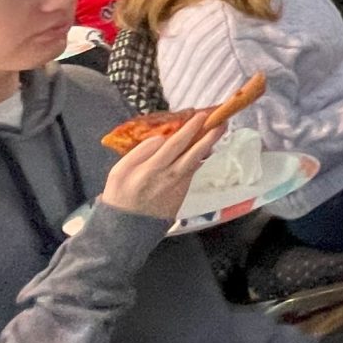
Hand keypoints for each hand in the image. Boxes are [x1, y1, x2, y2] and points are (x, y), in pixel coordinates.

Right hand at [101, 118, 221, 219]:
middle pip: (194, 153)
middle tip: (222, 120)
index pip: (175, 144)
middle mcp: (169, 177)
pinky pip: (193, 172)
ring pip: (196, 162)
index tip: (201, 115)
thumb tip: (161, 138)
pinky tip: (204, 150)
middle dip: (210, 136)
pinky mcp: (183, 195)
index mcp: (151, 169)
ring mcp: (179, 187)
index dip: (190, 129)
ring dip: (209, 145)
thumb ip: (140, 152)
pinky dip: (200, 159)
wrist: (127, 227)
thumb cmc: (120, 194)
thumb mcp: (119, 171)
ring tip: (218, 130)